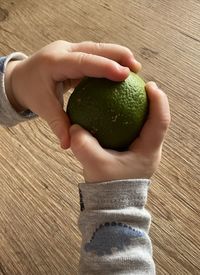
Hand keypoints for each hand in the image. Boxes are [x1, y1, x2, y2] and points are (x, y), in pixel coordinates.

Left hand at [5, 41, 140, 148]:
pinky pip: (95, 55)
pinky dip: (109, 61)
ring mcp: (70, 50)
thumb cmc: (31, 91)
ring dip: (117, 56)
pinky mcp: (75, 54)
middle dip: (118, 55)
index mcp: (54, 62)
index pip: (83, 62)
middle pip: (94, 48)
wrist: (21, 77)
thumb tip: (69, 145)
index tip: (125, 74)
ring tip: (135, 68)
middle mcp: (63, 50)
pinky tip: (121, 72)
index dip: (104, 66)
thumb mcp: (42, 108)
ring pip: (97, 48)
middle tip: (137, 68)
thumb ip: (58, 124)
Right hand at [70, 82, 170, 181]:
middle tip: (141, 84)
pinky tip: (115, 113)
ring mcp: (142, 152)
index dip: (159, 102)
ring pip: (146, 125)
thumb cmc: (109, 189)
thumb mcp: (95, 166)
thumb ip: (84, 145)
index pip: (160, 122)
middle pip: (157, 120)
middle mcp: (149, 150)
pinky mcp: (133, 153)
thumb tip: (76, 127)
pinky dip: (127, 119)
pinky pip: (134, 131)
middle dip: (152, 101)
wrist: (112, 206)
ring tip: (130, 94)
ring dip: (141, 109)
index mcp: (147, 151)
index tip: (150, 84)